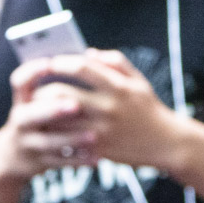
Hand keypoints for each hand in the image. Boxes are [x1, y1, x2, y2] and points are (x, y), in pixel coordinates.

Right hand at [0, 58, 95, 177]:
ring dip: (72, 138)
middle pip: (32, 114)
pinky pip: (60, 163)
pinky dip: (79, 160)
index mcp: (23, 100)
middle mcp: (22, 120)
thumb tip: (88, 57)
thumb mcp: (37, 101)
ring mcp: (28, 143)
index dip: (32, 72)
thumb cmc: (39, 118)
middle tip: (76, 105)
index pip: (20, 81)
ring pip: (48, 142)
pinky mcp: (39, 162)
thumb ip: (59, 82)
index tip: (49, 64)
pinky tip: (97, 158)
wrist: (14, 158)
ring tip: (93, 136)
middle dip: (53, 110)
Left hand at [23, 49, 180, 173]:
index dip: (62, 63)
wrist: (167, 144)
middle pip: (62, 93)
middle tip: (36, 88)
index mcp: (118, 87)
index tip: (51, 62)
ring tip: (37, 108)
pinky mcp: (98, 149)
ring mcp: (101, 130)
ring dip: (44, 112)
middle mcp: (108, 108)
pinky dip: (55, 132)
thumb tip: (89, 53)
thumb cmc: (150, 109)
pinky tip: (50, 128)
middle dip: (44, 89)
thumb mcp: (139, 81)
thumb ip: (115, 62)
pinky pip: (67, 139)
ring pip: (59, 119)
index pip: (82, 67)